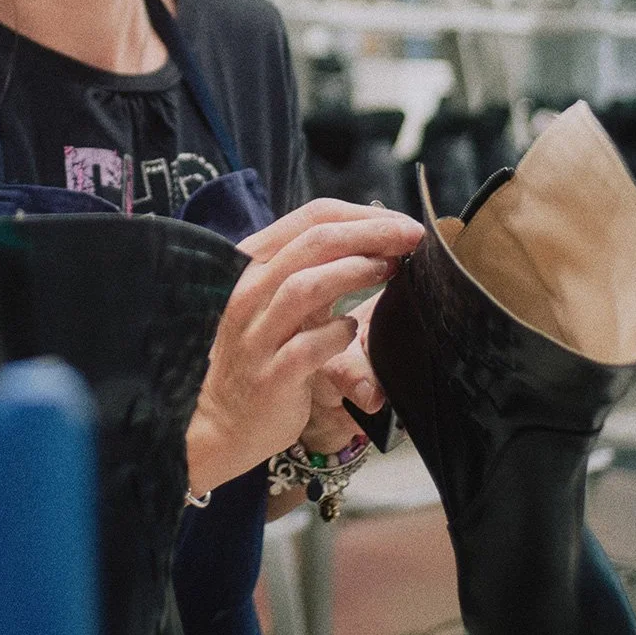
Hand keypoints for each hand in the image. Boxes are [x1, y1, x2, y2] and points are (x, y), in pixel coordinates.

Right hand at [186, 201, 420, 493]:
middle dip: (369, 233)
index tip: (401, 222)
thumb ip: (312, 267)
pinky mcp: (270, 376)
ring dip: (354, 271)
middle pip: (313, 242)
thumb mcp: (277, 300)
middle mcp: (250, 292)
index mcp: (254, 265)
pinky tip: (353, 331)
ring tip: (391, 270)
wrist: (225, 420)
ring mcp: (257, 335)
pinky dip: (337, 334)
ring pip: (305, 286)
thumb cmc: (263, 351)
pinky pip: (308, 348)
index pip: (308, 218)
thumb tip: (374, 237)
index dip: (360, 214)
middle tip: (411, 236)